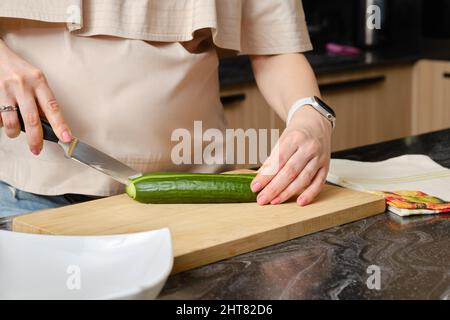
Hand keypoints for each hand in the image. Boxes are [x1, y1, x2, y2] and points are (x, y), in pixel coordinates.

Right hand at [0, 40, 71, 154]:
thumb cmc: (20, 71)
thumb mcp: (37, 80)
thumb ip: (42, 100)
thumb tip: (52, 125)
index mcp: (39, 82)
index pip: (52, 107)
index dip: (60, 125)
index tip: (66, 138)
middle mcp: (22, 85)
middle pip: (31, 119)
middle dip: (35, 139)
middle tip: (37, 149)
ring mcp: (5, 90)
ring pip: (11, 122)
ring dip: (14, 133)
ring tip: (16, 132)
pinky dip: (2, 123)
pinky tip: (4, 118)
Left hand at [251, 105, 331, 205]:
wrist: (316, 124)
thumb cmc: (296, 134)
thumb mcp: (281, 141)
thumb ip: (272, 160)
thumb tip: (260, 179)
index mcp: (294, 138)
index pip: (278, 161)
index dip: (266, 176)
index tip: (255, 187)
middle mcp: (309, 148)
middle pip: (290, 172)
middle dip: (274, 188)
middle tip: (262, 199)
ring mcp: (319, 158)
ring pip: (303, 179)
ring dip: (287, 193)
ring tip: (274, 201)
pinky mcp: (327, 166)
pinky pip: (319, 183)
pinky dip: (309, 194)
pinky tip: (299, 202)